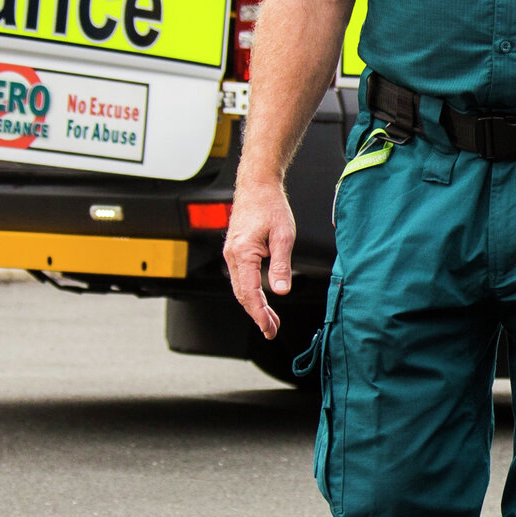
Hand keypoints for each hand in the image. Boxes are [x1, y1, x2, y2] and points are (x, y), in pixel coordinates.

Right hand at [223, 185, 297, 337]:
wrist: (257, 185)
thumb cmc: (270, 206)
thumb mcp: (283, 236)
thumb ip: (281, 265)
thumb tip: (281, 291)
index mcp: (243, 253)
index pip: (250, 293)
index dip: (260, 314)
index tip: (269, 328)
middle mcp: (232, 255)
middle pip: (242, 295)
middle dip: (257, 315)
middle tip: (272, 331)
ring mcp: (231, 253)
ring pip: (240, 288)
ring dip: (254, 306)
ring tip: (270, 320)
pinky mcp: (235, 251)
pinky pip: (240, 278)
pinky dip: (251, 293)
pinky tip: (262, 300)